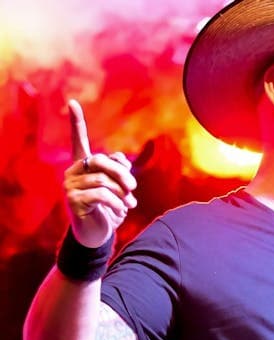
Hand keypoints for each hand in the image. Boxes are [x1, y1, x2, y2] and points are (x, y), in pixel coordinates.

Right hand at [64, 99, 137, 247]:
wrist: (98, 233)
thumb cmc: (110, 207)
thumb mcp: (118, 187)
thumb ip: (120, 170)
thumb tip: (122, 160)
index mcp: (84, 165)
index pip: (78, 140)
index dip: (76, 122)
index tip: (72, 102)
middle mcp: (72, 172)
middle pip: (101, 160)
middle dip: (122, 173)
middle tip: (133, 187)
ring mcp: (70, 186)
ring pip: (103, 180)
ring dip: (122, 193)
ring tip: (129, 204)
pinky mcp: (73, 201)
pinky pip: (101, 194)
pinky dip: (116, 202)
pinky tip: (121, 210)